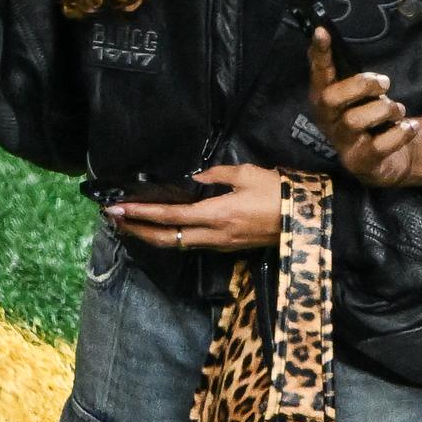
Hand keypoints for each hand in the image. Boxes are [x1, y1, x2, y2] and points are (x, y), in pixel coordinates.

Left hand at [106, 165, 279, 251]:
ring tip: (134, 227)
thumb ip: (218, 175)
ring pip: (180, 244)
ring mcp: (221, 245)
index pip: (171, 216)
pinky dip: (174, 237)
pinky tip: (166, 229)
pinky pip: (194, 244)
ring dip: (154, 236)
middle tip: (116, 222)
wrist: (305, 219)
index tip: (120, 209)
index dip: (142, 214)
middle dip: (139, 231)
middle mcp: (214, 235)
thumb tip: (196, 178)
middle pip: (168, 238)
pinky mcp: (228, 247)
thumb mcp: (248, 174)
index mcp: (217, 214)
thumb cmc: (279, 192)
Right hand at [307, 29, 419, 186]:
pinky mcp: (361, 162)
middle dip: (361, 85)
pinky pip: (380, 145)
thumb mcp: (359, 95)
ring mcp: (342, 144)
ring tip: (397, 110)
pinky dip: (400, 133)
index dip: (319, 54)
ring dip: (385, 109)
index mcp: (324, 100)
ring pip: (356, 120)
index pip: (318, 73)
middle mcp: (328, 122)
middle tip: (385, 83)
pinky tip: (410, 126)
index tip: (321, 31)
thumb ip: (348, 73)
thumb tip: (331, 36)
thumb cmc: (369, 118)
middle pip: (332, 98)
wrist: (384, 161)